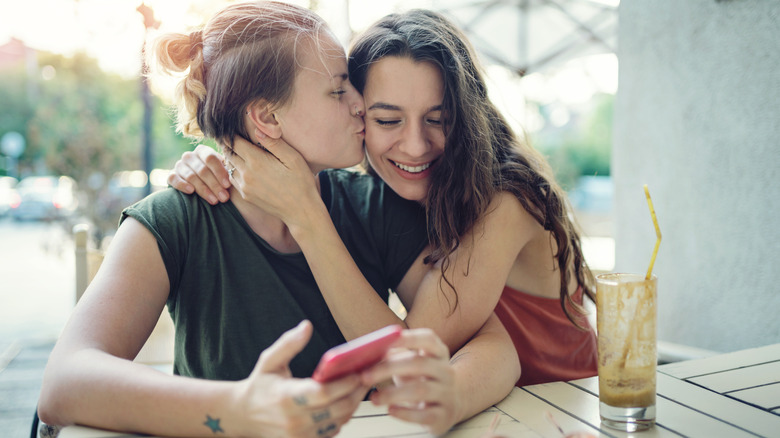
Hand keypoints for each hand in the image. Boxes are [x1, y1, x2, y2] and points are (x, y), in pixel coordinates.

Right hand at [168, 144, 230, 204]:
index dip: (219, 172)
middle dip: (214, 185)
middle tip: (224, 197)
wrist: (203, 188)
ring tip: (214, 200)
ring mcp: (179, 165)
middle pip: (202, 169)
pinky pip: (173, 178)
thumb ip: (227, 170)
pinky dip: (182, 185)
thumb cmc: (218, 179)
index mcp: (203, 151)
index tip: (228, 185)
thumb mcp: (224, 173)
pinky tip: (191, 191)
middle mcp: (190, 156)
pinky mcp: (171, 175)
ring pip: (191, 176)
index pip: (210, 158)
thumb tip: (233, 174)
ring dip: (203, 189)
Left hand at [228, 130, 321, 226]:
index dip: (230, 133)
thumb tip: (257, 131)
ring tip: (237, 151)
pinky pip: (233, 180)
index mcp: (257, 161)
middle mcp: (246, 174)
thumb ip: (274, 143)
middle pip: (228, 154)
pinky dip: (234, 171)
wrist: (301, 211)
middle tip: (231, 137)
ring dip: (231, 158)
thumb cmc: (301, 182)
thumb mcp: (293, 158)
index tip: (231, 128)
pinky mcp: (246, 196)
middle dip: (229, 144)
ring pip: (228, 167)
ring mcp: (244, 187)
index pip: (234, 142)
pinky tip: (243, 168)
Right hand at [235, 320, 368, 437]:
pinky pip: (331, 432)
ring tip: (359, 388)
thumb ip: (289, 343)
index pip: (323, 393)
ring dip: (352, 405)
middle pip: (337, 409)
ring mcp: (299, 434)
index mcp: (286, 397)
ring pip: (338, 422)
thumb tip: (306, 326)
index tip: (357, 372)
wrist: (243, 415)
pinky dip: (342, 418)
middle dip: (356, 393)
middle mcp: (294, 419)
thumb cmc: (259, 386)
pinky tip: (345, 402)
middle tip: (366, 378)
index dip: (344, 384)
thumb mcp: (269, 360)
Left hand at [361, 329, 459, 435]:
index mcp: (438, 353)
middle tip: (365, 376)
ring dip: (392, 394)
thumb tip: (369, 350)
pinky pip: (424, 414)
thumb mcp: (412, 364)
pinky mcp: (444, 415)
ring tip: (374, 399)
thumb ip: (395, 355)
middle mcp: (446, 371)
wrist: (449, 405)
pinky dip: (405, 413)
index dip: (408, 338)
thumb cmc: (422, 380)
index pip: (428, 339)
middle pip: (419, 364)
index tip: (386, 341)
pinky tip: (390, 410)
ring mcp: (448, 393)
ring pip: (421, 390)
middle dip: (389, 368)